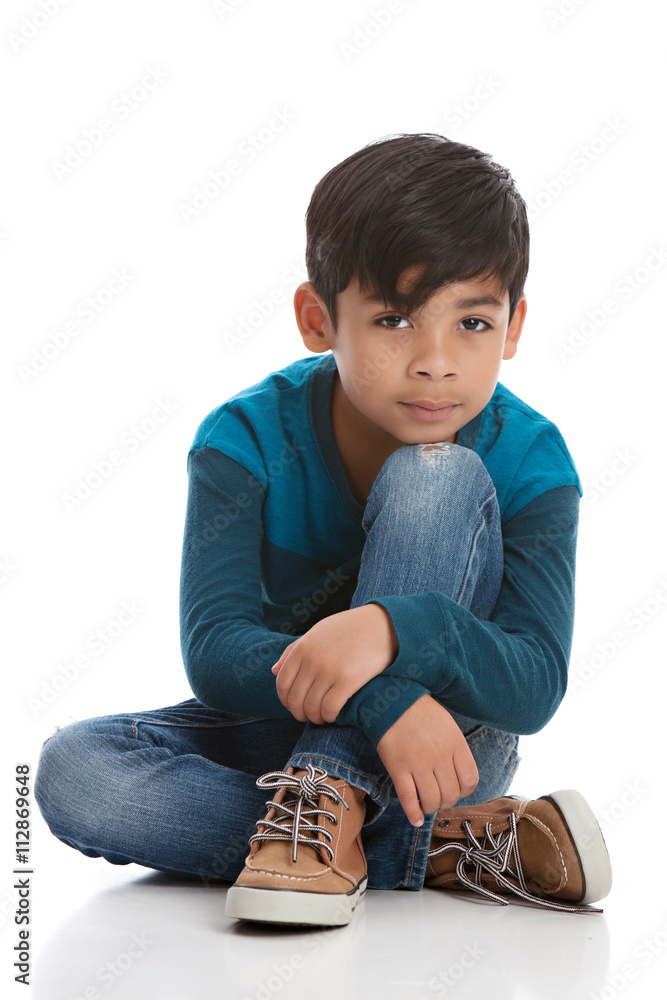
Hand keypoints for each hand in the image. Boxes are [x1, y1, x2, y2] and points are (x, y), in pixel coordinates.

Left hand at [271, 603, 397, 723]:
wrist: (385, 625)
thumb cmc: (350, 628)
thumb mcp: (318, 632)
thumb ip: (294, 650)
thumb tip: (273, 671)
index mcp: (303, 647)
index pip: (282, 684)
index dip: (286, 700)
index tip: (296, 706)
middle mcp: (312, 659)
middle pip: (295, 699)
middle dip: (300, 713)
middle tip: (309, 716)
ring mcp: (329, 670)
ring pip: (311, 708)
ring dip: (315, 718)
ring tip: (323, 717)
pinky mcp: (348, 680)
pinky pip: (329, 708)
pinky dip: (329, 716)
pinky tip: (335, 714)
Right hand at [376, 694, 478, 826]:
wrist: (392, 699)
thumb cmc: (421, 712)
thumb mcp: (447, 725)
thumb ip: (454, 750)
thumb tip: (458, 778)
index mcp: (455, 743)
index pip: (470, 780)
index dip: (464, 791)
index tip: (457, 790)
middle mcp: (439, 755)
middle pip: (451, 794)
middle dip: (446, 801)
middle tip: (439, 797)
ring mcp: (418, 763)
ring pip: (431, 800)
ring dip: (431, 807)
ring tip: (426, 804)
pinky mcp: (398, 768)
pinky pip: (408, 800)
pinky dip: (413, 814)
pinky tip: (416, 819)